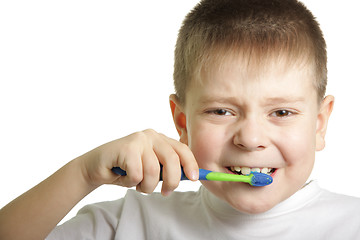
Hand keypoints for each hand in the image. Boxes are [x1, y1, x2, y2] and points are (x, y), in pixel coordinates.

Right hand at [80, 129, 198, 195]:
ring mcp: (138, 140)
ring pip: (153, 171)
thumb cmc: (126, 169)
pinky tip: (123, 176)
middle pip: (172, 160)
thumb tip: (188, 176)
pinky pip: (137, 174)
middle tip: (165, 192)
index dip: (190, 164)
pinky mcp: (126, 147)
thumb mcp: (151, 169)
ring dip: (146, 186)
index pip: (182, 149)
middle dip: (171, 181)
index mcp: (160, 139)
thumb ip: (167, 169)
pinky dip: (130, 182)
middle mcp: (151, 136)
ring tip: (137, 184)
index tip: (194, 178)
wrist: (97, 167)